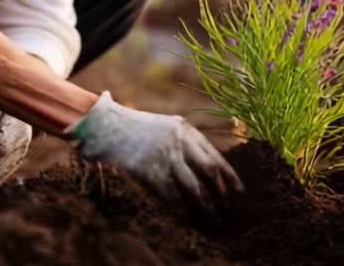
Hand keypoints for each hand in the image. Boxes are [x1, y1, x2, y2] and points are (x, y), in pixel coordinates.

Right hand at [65, 92, 242, 210]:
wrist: (103, 124)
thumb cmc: (134, 128)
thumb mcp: (164, 126)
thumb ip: (184, 142)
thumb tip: (208, 168)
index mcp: (185, 129)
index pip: (216, 156)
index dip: (231, 177)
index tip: (240, 192)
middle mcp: (178, 141)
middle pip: (210, 172)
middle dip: (222, 193)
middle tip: (229, 210)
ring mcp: (164, 156)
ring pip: (193, 187)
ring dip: (205, 207)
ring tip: (212, 220)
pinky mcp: (148, 170)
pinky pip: (170, 196)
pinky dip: (181, 210)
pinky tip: (186, 220)